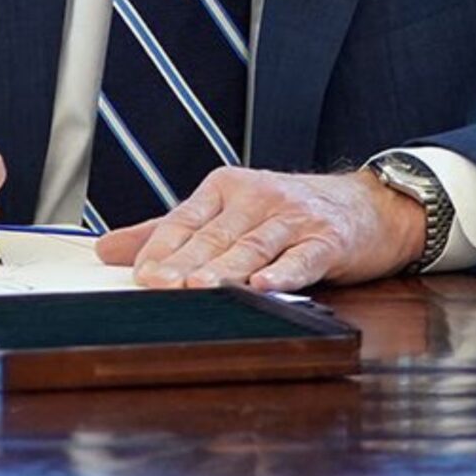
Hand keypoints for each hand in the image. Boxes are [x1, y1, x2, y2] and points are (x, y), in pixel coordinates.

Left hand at [94, 166, 424, 291]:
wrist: (368, 205)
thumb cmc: (290, 213)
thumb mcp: (228, 212)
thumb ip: (168, 231)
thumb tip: (106, 249)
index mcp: (227, 188)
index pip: (185, 219)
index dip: (161, 248)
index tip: (138, 275)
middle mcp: (258, 197)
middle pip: (215, 236)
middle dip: (185, 263)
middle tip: (158, 287)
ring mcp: (294, 218)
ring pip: (253, 247)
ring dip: (225, 269)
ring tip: (199, 288)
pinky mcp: (327, 240)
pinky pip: (303, 258)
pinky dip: (284, 273)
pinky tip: (264, 286)